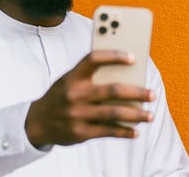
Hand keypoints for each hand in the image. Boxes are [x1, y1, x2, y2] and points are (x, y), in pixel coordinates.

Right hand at [24, 50, 154, 146]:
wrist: (36, 123)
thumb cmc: (61, 96)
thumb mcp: (69, 80)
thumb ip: (91, 76)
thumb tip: (126, 76)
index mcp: (72, 77)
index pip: (94, 60)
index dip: (114, 56)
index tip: (133, 57)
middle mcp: (75, 94)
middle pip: (112, 90)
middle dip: (137, 92)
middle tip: (152, 95)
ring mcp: (78, 114)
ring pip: (114, 113)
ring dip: (136, 115)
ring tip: (150, 115)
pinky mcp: (80, 132)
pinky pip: (108, 131)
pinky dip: (124, 132)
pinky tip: (135, 131)